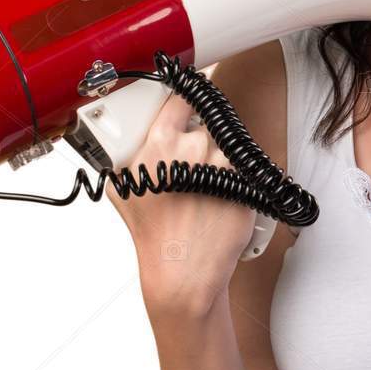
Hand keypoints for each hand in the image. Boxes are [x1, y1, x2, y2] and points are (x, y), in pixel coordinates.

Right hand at [104, 90, 266, 315]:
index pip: (184, 99)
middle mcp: (195, 149)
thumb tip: (124, 132)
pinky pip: (247, 173)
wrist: (181, 270)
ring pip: (229, 150)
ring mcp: (224, 167)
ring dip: (222, 164)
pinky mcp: (247, 186)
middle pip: (209, 127)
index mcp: (162, 142)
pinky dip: (238, 184)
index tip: (194, 99)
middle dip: (203, 143)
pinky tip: (220, 203)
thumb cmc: (153, 234)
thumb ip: (125, 155)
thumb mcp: (123, 188)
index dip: (190, 100)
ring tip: (205, 195)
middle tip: (193, 172)